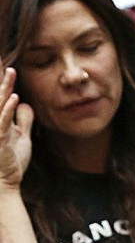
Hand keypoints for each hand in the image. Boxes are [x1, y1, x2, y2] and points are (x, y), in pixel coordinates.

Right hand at [0, 67, 32, 190]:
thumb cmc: (10, 162)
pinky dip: (8, 110)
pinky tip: (14, 98)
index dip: (2, 80)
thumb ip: (23, 120)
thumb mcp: (21, 137)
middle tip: (1, 58)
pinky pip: (2, 122)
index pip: (0, 95)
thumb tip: (25, 103)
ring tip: (10, 71)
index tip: (4, 62)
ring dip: (4, 88)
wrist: (3, 184)